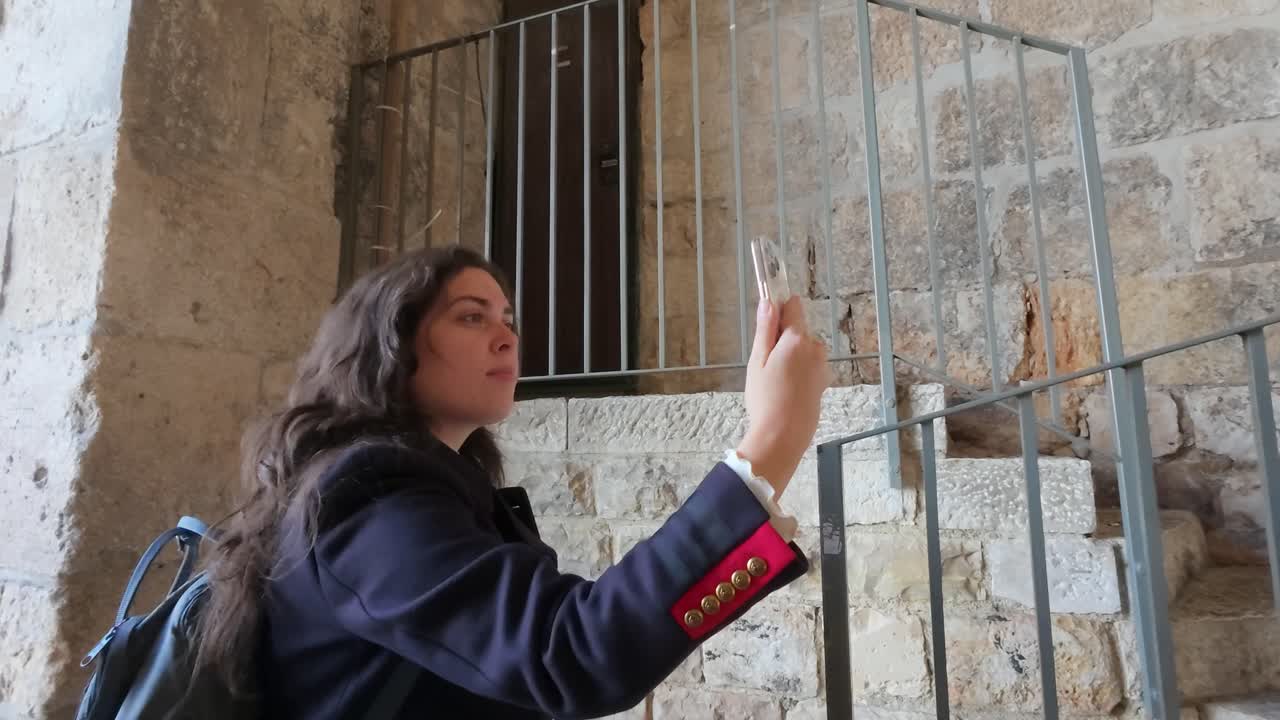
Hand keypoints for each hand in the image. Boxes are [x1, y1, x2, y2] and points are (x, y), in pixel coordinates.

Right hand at [736, 296, 832, 498]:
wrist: (783, 436)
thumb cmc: (765, 399)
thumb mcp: (757, 361)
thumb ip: (765, 330)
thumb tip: (768, 302)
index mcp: (797, 339)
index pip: (793, 306)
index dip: (778, 309)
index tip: (767, 319)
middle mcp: (815, 348)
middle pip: (798, 329)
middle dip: (782, 338)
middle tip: (765, 362)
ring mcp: (822, 366)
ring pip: (804, 348)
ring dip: (791, 355)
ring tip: (774, 379)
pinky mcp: (823, 382)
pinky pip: (809, 365)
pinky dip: (798, 370)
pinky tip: (786, 389)